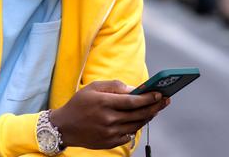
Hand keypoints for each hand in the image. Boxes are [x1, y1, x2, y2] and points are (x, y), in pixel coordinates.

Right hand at [49, 80, 170, 148]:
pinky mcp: (109, 142)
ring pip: (136, 125)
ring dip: (148, 117)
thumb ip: (114, 86)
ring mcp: (109, 133)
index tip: (159, 93)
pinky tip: (140, 120)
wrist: (64, 127)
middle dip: (154, 106)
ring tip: (154, 109)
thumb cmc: (79, 104)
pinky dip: (136, 127)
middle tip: (164, 101)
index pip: (132, 101)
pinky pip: (128, 135)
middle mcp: (107, 119)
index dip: (148, 98)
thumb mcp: (93, 87)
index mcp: (104, 103)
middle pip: (138, 114)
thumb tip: (134, 89)